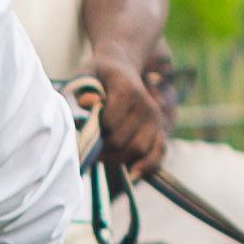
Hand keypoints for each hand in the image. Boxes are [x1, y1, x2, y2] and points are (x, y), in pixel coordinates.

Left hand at [83, 51, 171, 180]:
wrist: (121, 69)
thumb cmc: (98, 77)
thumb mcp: (85, 75)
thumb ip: (83, 88)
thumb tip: (88, 102)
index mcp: (127, 90)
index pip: (110, 122)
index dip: (95, 130)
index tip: (84, 127)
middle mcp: (146, 105)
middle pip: (122, 140)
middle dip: (103, 148)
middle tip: (89, 144)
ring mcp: (155, 120)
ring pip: (137, 150)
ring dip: (116, 158)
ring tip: (102, 152)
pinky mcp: (160, 131)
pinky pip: (157, 155)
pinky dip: (145, 167)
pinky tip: (131, 174)